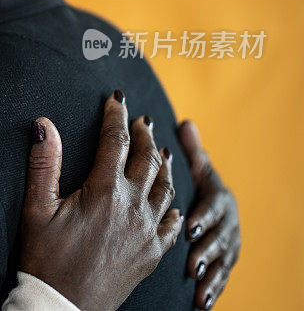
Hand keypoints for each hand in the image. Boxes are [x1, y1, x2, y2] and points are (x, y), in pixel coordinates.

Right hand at [19, 91, 182, 310]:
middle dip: (144, 134)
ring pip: (165, 187)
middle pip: (146, 159)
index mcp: (104, 191)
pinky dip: (173, 205)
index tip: (116, 98)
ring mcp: (147, 231)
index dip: (115, 116)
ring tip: (160, 149)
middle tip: (141, 119)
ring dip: (162, 163)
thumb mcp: (36, 208)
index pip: (115, 141)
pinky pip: (172, 222)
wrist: (64, 305)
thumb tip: (44, 124)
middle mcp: (133, 206)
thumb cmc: (46, 257)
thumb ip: (44, 163)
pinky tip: (171, 200)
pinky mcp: (152, 253)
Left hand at [178, 120, 240, 309]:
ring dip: (210, 271)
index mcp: (220, 199)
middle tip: (190, 259)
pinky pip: (221, 278)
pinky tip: (201, 303)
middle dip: (207, 248)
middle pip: (220, 236)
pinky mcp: (225, 264)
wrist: (219, 211)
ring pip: (221, 260)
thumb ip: (193, 150)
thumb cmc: (203, 186)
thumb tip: (185, 123)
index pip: (214, 207)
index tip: (190, 227)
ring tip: (194, 280)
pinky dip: (213, 290)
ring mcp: (229, 246)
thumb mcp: (201, 168)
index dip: (204, 217)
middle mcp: (229, 224)